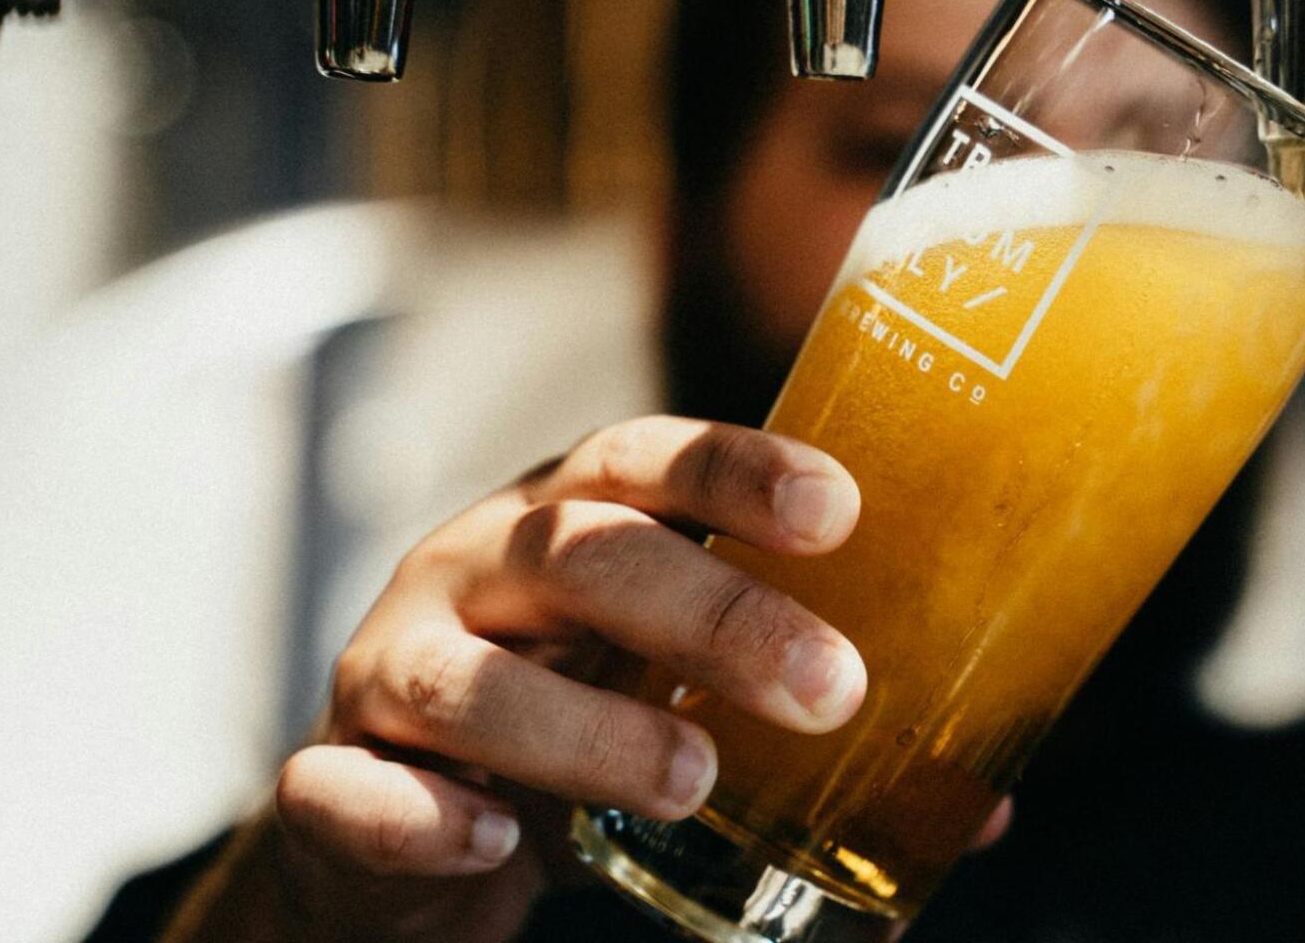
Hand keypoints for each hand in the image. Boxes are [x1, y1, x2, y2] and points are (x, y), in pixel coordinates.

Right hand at [269, 416, 875, 939]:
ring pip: (461, 675)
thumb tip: (977, 814)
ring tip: (692, 783)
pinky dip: (421, 815)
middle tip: (828, 688)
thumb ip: (793, 738)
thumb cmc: (560, 727)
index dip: (735, 472)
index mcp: (562, 525)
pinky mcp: (327, 782)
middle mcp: (471, 571)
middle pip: (578, 555)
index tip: (840, 511)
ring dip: (583, 728)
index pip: (643, 460)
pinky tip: (500, 843)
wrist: (384, 830)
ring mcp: (386, 670)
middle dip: (709, 613)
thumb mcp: (669, 703)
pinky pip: (351, 790)